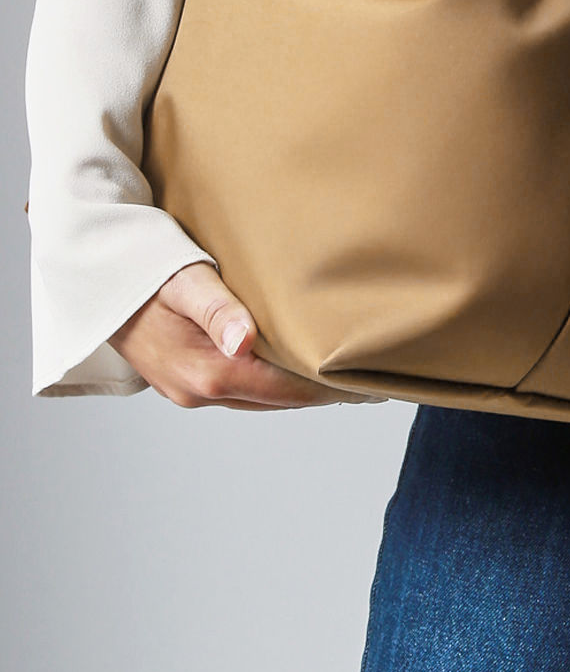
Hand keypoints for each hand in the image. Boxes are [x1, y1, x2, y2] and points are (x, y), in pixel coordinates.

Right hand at [109, 261, 383, 409]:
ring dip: (301, 387)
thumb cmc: (144, 273)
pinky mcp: (187, 382)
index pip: (285, 388)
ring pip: (263, 396)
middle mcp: (200, 391)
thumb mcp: (184, 281)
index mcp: (206, 372)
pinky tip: (297, 367)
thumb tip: (245, 342)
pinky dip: (275, 382)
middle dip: (324, 389)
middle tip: (373, 376)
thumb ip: (217, 309)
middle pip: (279, 398)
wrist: (94, 285)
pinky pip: (244, 388)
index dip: (329, 385)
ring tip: (345, 373)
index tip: (370, 379)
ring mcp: (191, 391)